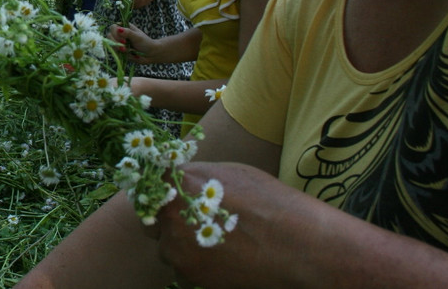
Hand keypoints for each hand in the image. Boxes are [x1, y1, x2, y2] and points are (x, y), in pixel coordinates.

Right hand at [111, 23, 156, 63]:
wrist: (151, 54)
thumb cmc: (146, 43)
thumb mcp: (138, 37)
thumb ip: (128, 33)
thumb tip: (119, 29)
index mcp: (124, 27)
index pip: (113, 27)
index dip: (115, 34)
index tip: (123, 40)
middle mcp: (120, 34)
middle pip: (109, 36)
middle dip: (116, 43)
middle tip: (124, 48)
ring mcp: (119, 43)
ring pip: (111, 45)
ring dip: (118, 49)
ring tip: (128, 51)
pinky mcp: (119, 51)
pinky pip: (115, 53)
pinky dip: (121, 54)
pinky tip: (128, 54)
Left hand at [148, 162, 320, 288]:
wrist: (297, 245)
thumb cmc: (269, 202)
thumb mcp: (230, 173)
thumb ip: (196, 176)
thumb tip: (178, 179)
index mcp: (178, 183)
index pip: (149, 189)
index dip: (160, 196)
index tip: (172, 201)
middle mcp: (170, 216)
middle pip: (155, 221)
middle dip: (171, 223)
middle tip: (200, 224)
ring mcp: (177, 248)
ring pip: (168, 249)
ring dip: (183, 247)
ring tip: (218, 243)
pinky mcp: (189, 275)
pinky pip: (182, 271)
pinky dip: (196, 267)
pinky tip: (223, 260)